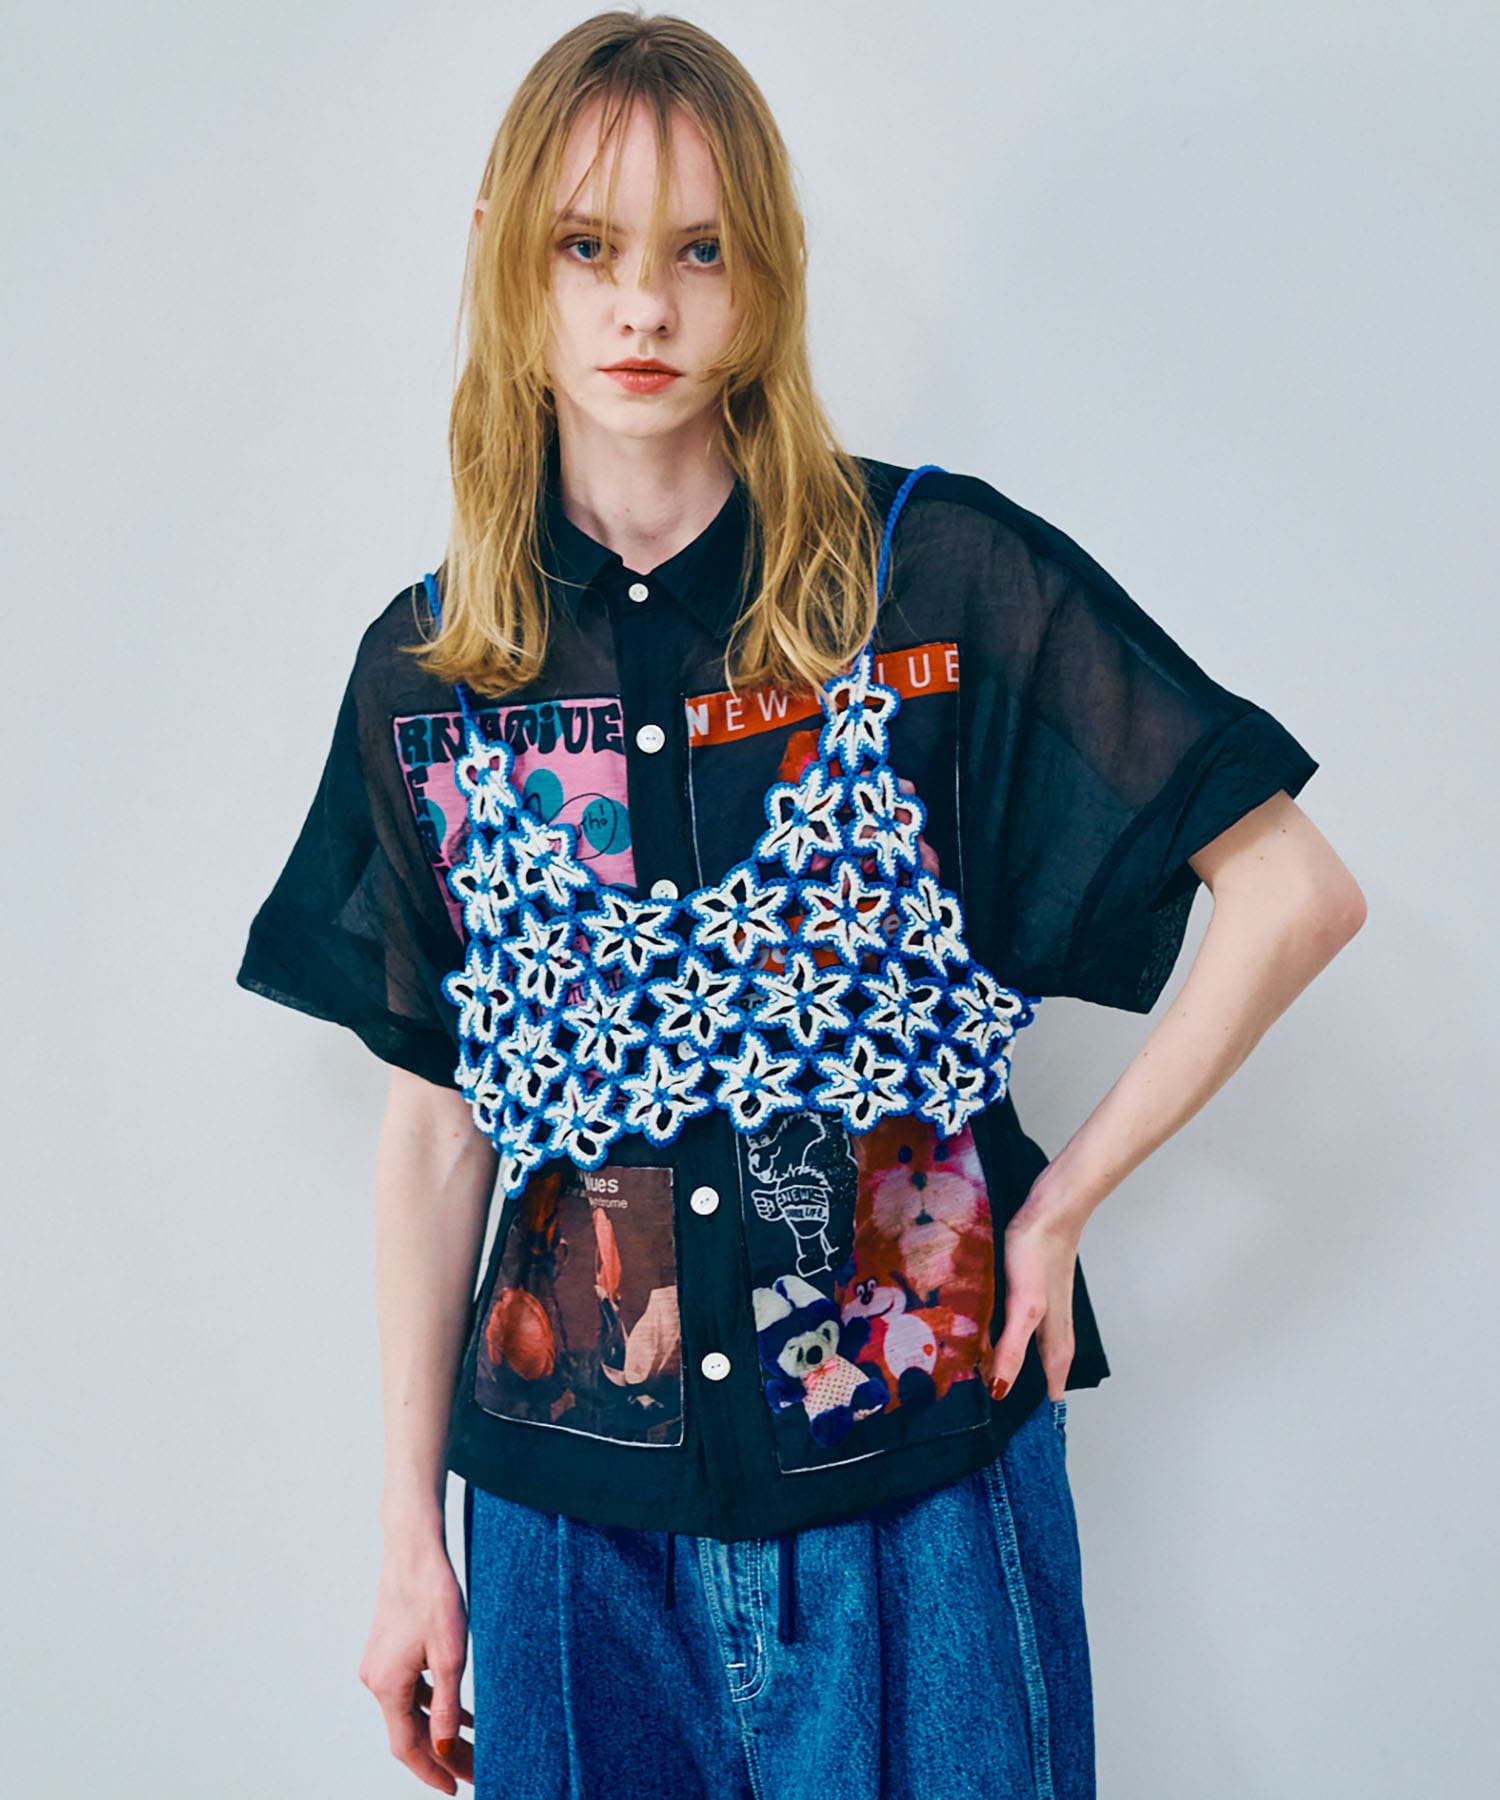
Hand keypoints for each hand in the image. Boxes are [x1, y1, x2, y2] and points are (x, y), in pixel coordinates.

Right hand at [359, 1541, 474, 1790]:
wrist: (413, 1549)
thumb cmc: (433, 1595)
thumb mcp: (451, 1655)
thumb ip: (446, 1707)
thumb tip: (442, 1751)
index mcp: (387, 1686)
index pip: (407, 1747)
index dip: (431, 1773)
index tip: (456, 1790)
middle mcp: (376, 1680)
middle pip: (409, 1732)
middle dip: (441, 1756)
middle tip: (476, 1772)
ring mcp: (380, 1665)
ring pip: (412, 1712)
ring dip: (439, 1733)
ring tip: (474, 1750)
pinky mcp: (388, 1651)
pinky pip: (412, 1690)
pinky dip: (434, 1705)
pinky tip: (461, 1715)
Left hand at [984, 1182, 1083, 1403]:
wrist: (1051, 1208)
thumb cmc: (1038, 1254)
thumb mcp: (1023, 1306)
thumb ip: (1013, 1347)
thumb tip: (1002, 1388)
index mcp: (1051, 1327)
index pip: (1054, 1369)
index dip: (1050, 1390)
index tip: (1046, 1414)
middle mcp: (1055, 1314)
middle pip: (1056, 1353)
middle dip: (1049, 1375)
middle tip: (1041, 1396)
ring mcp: (1049, 1293)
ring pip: (1048, 1331)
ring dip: (1041, 1351)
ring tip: (1030, 1364)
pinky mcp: (1037, 1275)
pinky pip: (1034, 1309)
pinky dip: (1028, 1322)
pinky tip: (1015, 1313)